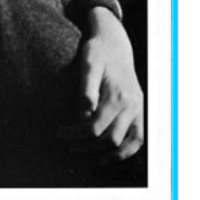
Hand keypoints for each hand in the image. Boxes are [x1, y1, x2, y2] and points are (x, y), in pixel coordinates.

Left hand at [60, 9, 143, 161]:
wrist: (115, 42)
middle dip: (88, 145)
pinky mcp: (139, 108)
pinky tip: (110, 154)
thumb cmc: (97, 52)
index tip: (60, 134)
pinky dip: (127, 150)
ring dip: (110, 154)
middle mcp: (132, 104)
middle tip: (68, 144)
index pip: (95, 127)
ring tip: (89, 157)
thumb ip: (86, 89)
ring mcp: (138, 108)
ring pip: (129, 142)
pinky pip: (139, 136)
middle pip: (110, 138)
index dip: (75, 134)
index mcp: (118, 96)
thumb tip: (84, 113)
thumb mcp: (88, 64)